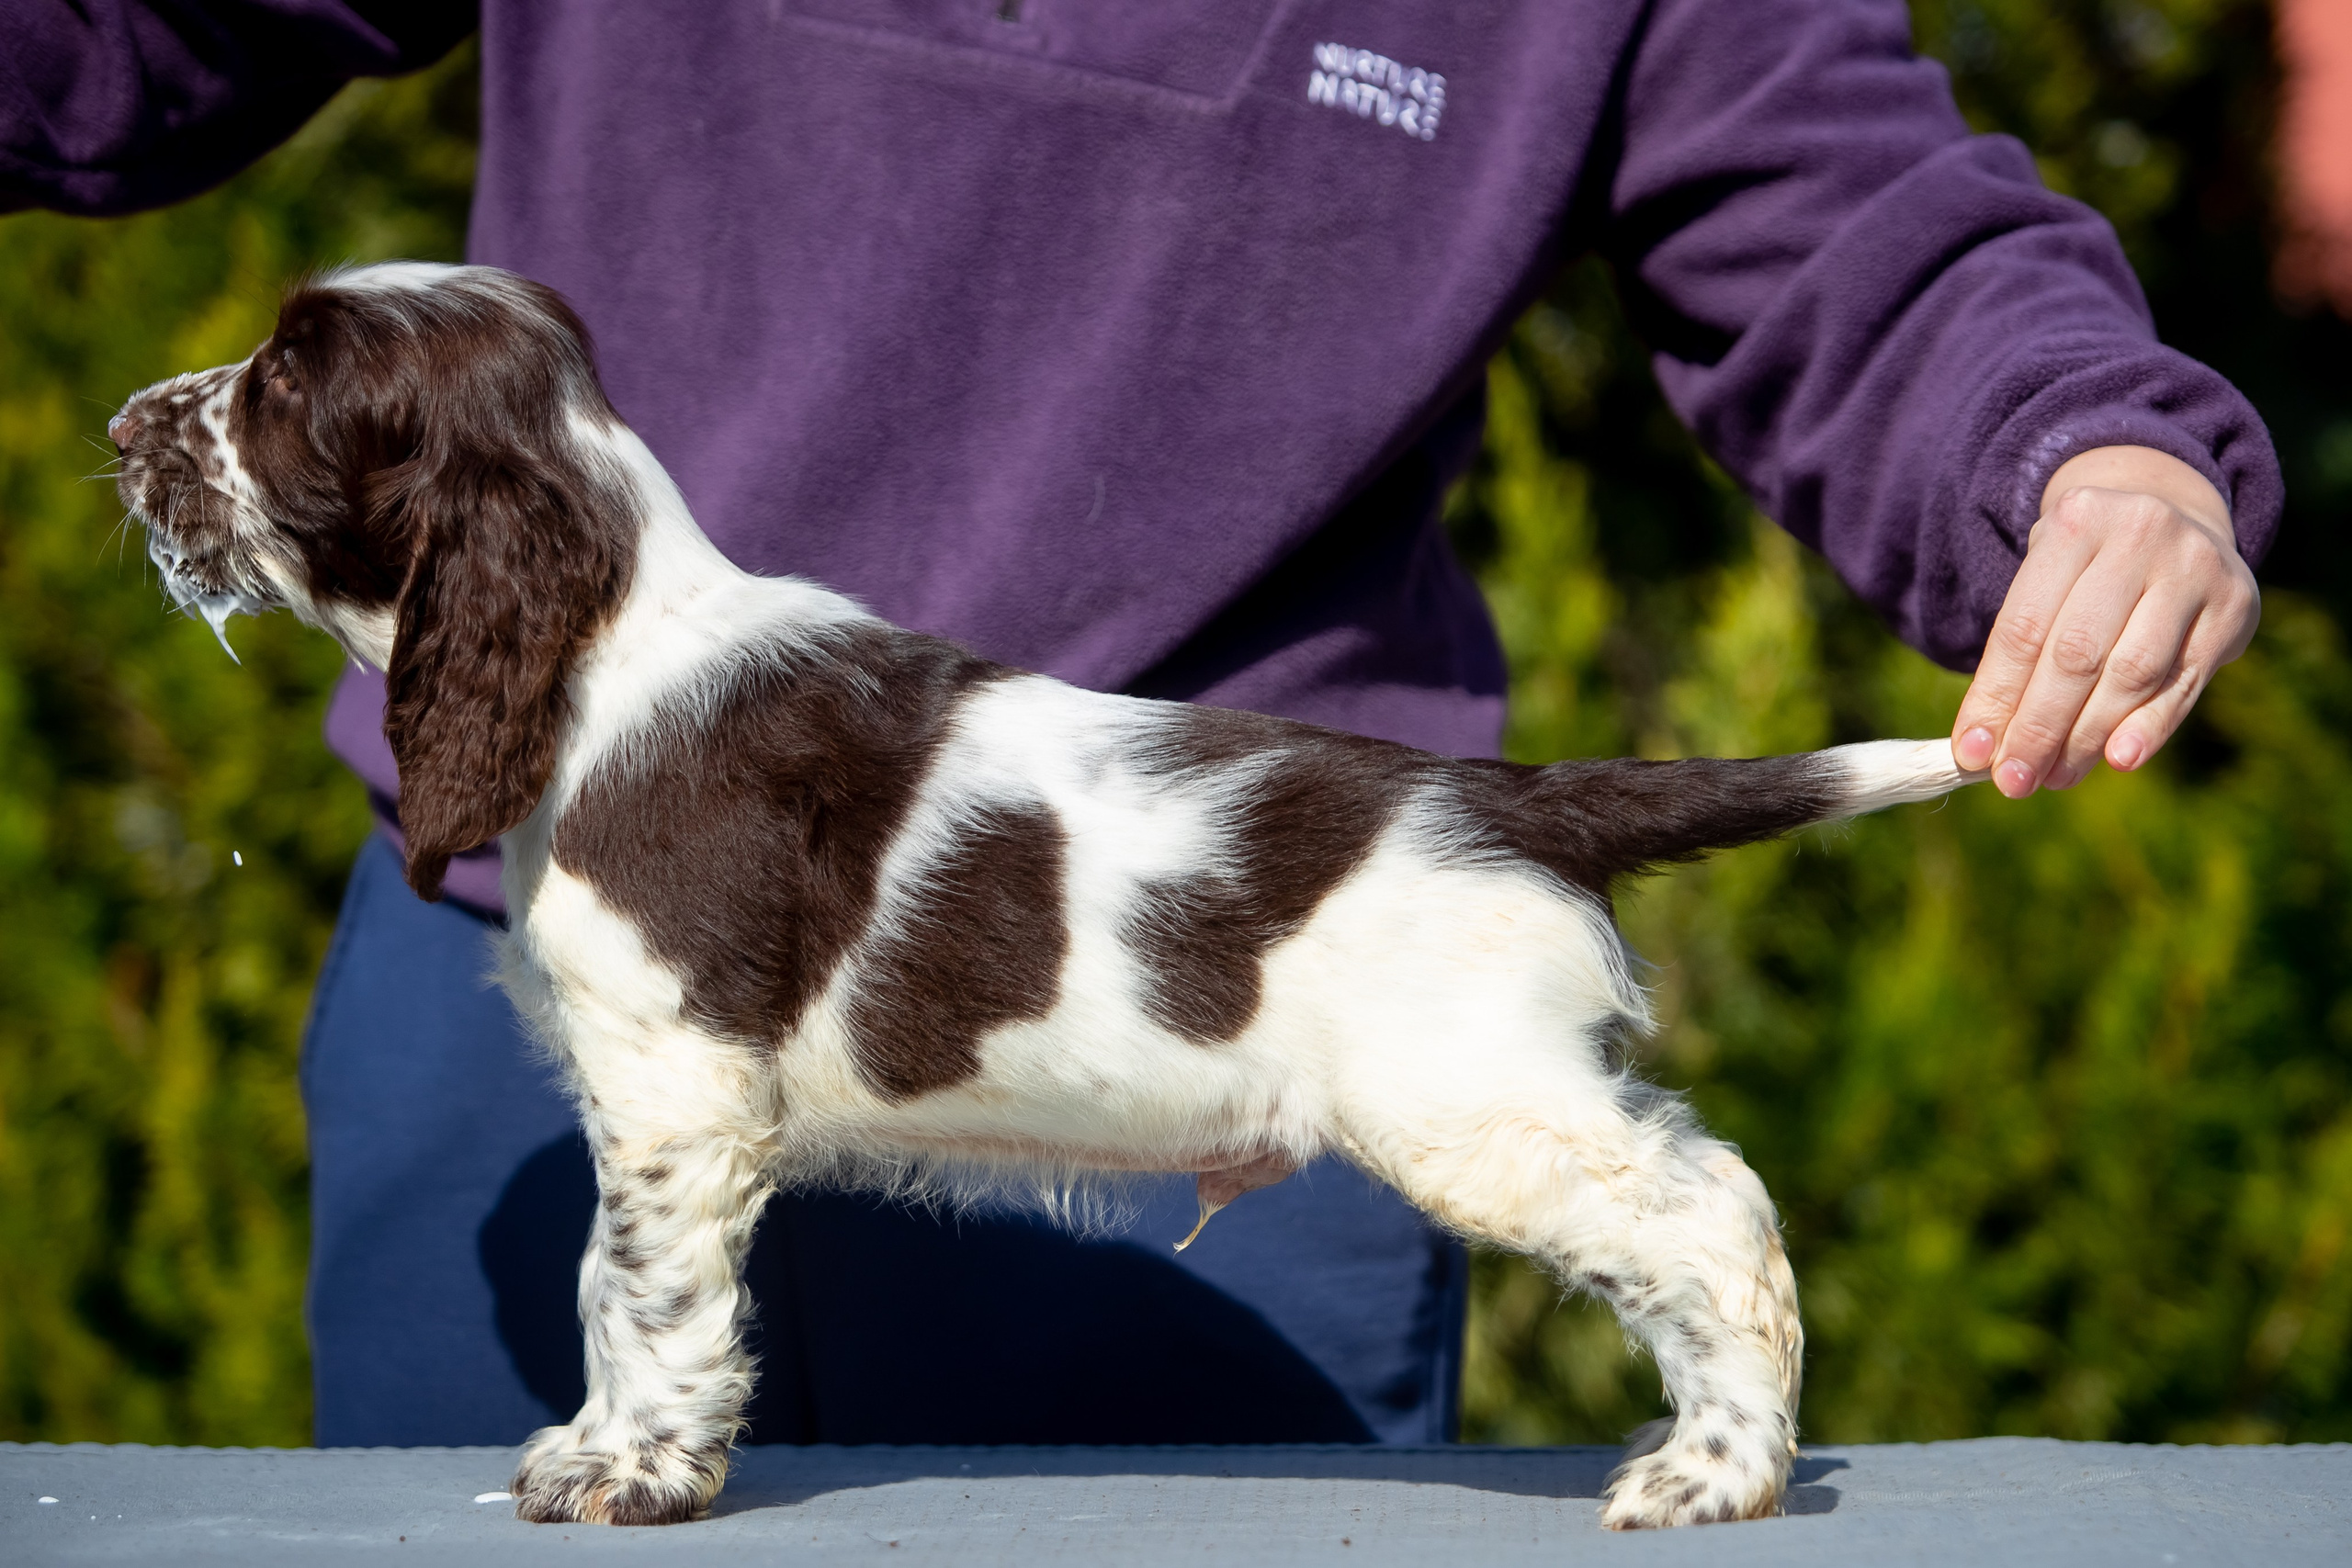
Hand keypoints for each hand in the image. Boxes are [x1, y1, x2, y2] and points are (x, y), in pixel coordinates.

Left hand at [1950, 445, 2259, 796]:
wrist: (2176, 515)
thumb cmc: (2087, 567)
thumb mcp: (2045, 581)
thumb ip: (2017, 657)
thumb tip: (1984, 748)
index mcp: (2076, 521)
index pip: (2024, 628)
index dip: (1996, 698)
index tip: (1971, 754)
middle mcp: (2140, 535)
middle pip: (2077, 654)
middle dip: (2039, 728)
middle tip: (2013, 782)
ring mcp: (2195, 569)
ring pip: (2132, 673)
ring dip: (2088, 737)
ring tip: (2056, 777)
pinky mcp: (2235, 608)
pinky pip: (2183, 683)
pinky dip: (2149, 727)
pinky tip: (2119, 760)